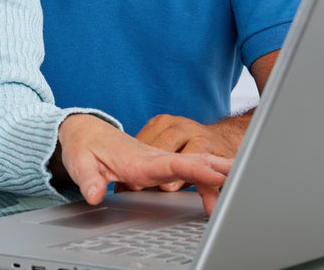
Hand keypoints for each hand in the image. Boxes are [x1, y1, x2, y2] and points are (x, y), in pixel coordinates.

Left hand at [55, 114, 230, 214]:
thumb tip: (94, 194)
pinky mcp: (163, 162)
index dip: (194, 171)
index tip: (215, 175)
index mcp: (138, 159)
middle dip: (218, 170)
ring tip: (244, 183)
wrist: (87, 129)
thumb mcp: (79, 161)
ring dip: (220, 171)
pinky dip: (212, 173)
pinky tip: (227, 181)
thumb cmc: (85, 144)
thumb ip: (88, 179)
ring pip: (198, 161)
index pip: (172, 164)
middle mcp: (154, 157)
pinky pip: (193, 165)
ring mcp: (161, 158)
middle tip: (243, 180)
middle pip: (193, 161)